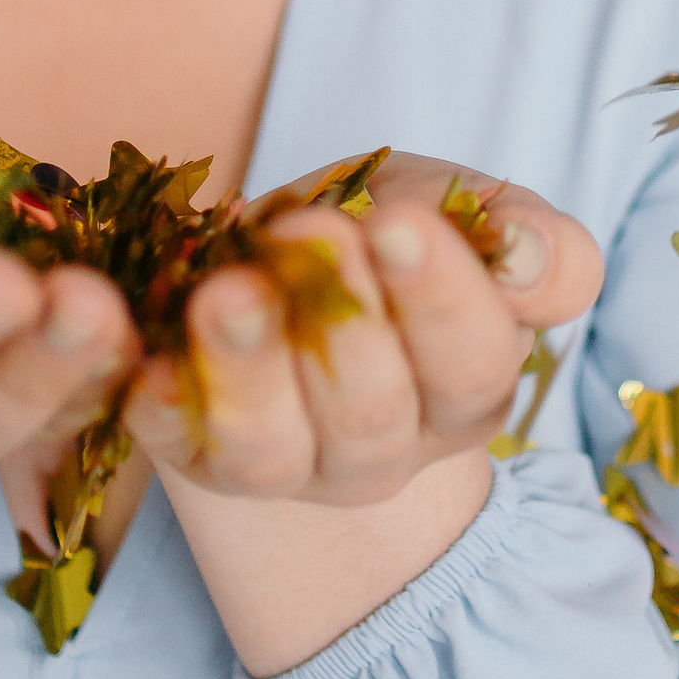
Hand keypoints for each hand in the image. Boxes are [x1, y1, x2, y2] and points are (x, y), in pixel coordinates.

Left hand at [127, 155, 601, 511]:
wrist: (283, 261)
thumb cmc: (390, 235)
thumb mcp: (465, 214)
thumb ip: (529, 242)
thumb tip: (528, 260)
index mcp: (462, 396)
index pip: (470, 366)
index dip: (440, 301)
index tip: (401, 226)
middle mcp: (377, 451)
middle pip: (370, 416)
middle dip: (341, 324)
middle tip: (309, 233)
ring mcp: (281, 464)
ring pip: (268, 448)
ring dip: (247, 371)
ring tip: (226, 293)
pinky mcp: (192, 452)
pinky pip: (173, 445)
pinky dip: (159, 407)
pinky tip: (149, 365)